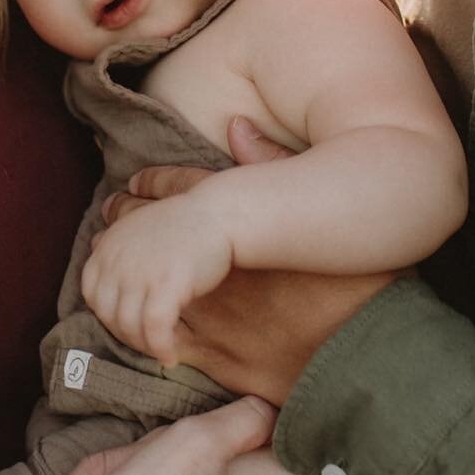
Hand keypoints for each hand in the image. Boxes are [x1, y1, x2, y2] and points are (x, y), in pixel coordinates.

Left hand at [81, 196, 231, 364]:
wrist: (219, 214)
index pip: (93, 294)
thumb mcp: (138, 229)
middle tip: (147, 345)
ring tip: (160, 353)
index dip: (109, 316)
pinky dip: (161, 348)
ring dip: (145, 347)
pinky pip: (155, 329)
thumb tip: (104, 271)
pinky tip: (171, 358)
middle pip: (109, 315)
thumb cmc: (184, 225)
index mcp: (107, 246)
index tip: (130, 325)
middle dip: (127, 336)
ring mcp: (140, 272)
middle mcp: (117, 259)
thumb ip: (118, 252)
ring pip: (130, 327)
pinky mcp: (166, 284)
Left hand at [104, 116, 402, 404]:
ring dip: (122, 272)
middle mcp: (210, 259)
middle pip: (147, 230)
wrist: (365, 348)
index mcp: (234, 221)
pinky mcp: (208, 349)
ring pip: (141, 280)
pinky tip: (133, 321)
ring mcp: (204, 304)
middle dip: (127, 222)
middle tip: (111, 217)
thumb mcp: (317, 207)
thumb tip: (236, 125)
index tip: (134, 183)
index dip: (152, 186)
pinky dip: (139, 323)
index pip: (176, 191)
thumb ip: (272, 162)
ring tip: (110, 268)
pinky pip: (155, 330)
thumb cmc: (350, 276)